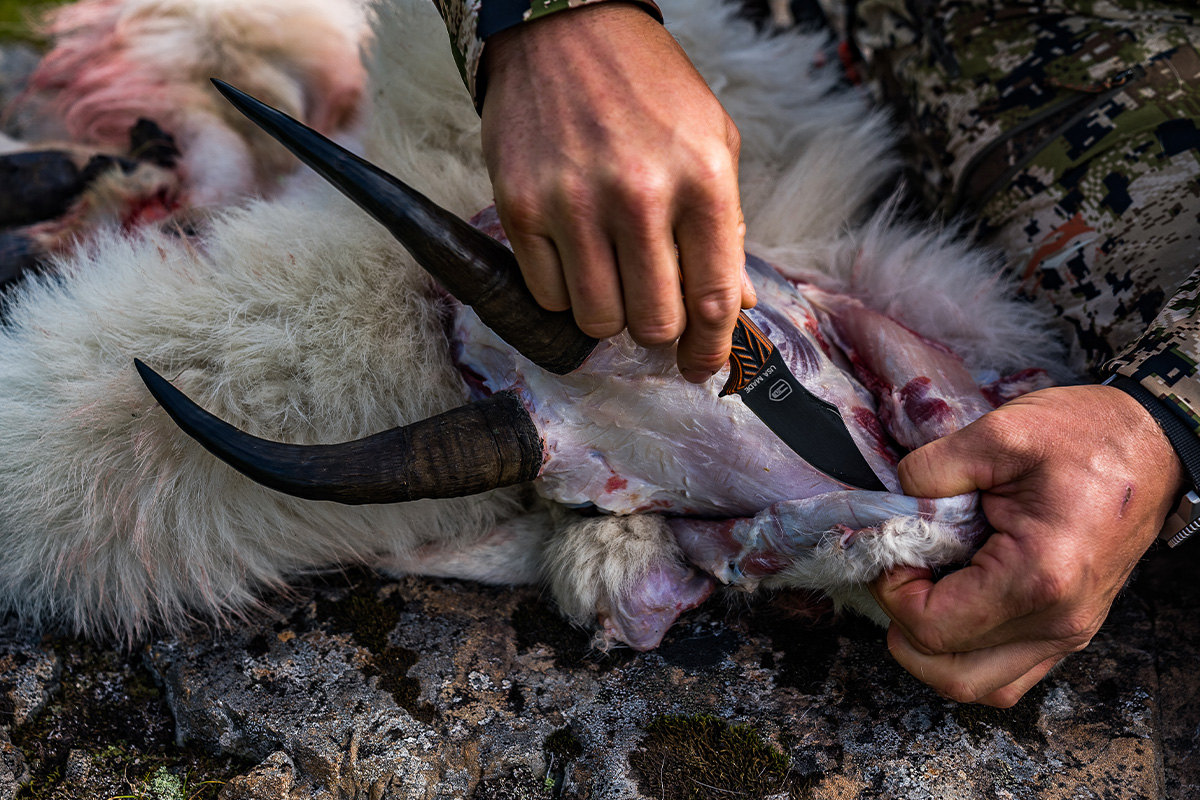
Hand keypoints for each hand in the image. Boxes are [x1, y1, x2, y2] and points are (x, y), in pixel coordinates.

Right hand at [479, 2, 754, 381]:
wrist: (564, 27)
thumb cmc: (648, 86)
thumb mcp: (712, 140)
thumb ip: (727, 228)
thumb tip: (737, 307)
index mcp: (702, 178)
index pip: (714, 298)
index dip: (711, 349)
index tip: (701, 366)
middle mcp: (639, 194)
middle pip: (653, 322)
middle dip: (659, 334)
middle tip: (655, 317)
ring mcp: (574, 202)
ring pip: (597, 319)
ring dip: (610, 315)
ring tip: (614, 280)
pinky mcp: (522, 206)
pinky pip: (548, 294)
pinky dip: (565, 291)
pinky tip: (576, 255)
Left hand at [871, 384, 1184, 706]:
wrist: (1150, 446)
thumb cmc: (1087, 437)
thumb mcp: (1001, 433)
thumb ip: (934, 468)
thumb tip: (893, 501)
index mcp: (1038, 576)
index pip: (932, 627)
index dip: (892, 591)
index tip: (893, 548)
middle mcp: (1058, 621)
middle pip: (949, 672)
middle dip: (904, 626)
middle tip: (900, 572)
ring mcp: (1067, 632)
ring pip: (977, 683)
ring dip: (932, 648)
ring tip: (923, 588)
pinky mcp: (1067, 629)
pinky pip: (1004, 671)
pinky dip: (966, 649)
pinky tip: (953, 599)